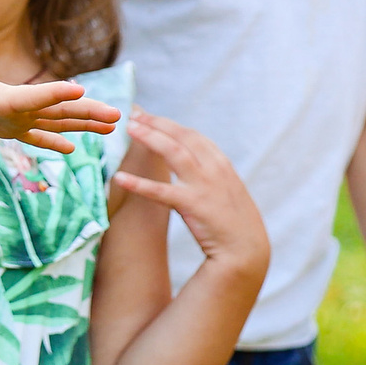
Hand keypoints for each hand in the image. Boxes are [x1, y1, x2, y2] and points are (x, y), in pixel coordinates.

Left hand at [0, 60, 119, 154]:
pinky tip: (72, 149)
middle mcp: (16, 106)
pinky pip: (37, 135)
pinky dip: (53, 141)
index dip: (54, 95)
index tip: (81, 91)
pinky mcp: (8, 127)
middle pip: (57, 109)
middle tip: (118, 115)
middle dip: (87, 112)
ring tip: (113, 126)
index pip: (33, 98)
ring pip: (56, 120)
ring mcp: (15, 117)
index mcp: (2, 99)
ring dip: (83, 123)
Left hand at [114, 112, 268, 275]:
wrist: (246, 250)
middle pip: (181, 136)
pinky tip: (119, 177)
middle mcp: (214, 168)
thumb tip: (190, 163)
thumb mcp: (225, 189)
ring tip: (128, 129)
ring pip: (173, 152)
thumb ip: (209, 173)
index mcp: (221, 163)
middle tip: (133, 115)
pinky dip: (138, 183)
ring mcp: (204, 185)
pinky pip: (159, 191)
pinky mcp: (192, 204)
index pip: (192, 135)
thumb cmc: (233, 222)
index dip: (168, 124)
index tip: (148, 116)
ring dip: (149, 137)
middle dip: (156, 123)